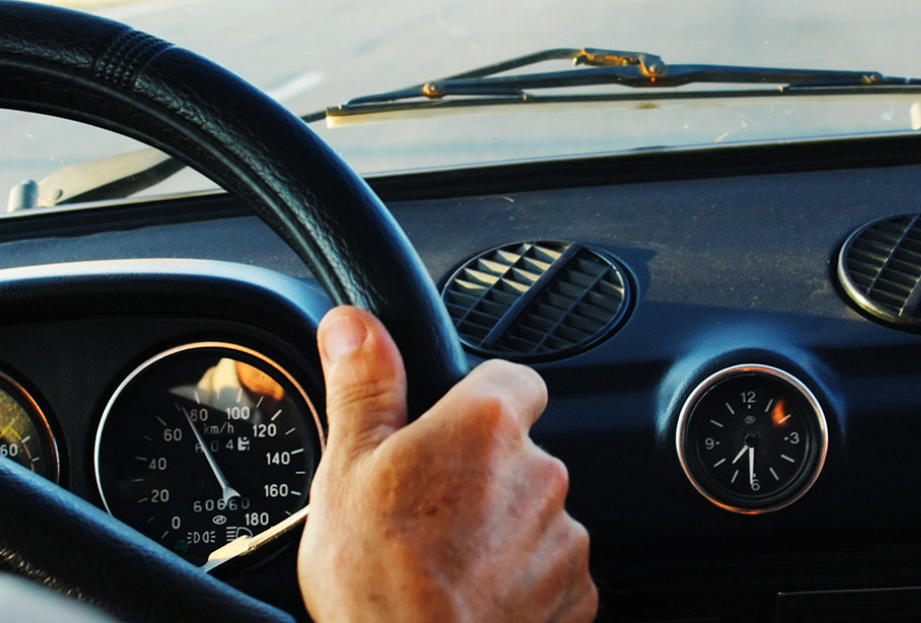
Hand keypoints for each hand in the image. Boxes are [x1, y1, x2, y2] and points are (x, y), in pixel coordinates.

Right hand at [298, 307, 596, 622]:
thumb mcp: (346, 469)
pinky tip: (469, 597)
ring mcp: (564, 541)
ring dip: (500, 529)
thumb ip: (362, 386)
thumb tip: (353, 325)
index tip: (446, 425)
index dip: (477, 397)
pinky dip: (518, 581)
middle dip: (480, 474)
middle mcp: (540, 475)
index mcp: (485, 427)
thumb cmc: (379, 584)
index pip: (513, 377)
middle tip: (423, 510)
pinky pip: (549, 571)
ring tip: (441, 563)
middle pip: (519, 452)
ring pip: (533, 514)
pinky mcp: (575, 597)